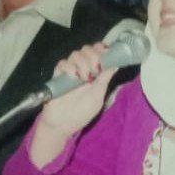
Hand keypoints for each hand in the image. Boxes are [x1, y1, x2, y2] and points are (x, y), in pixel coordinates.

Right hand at [31, 43, 116, 166]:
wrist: (62, 125)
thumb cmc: (81, 113)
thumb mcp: (97, 97)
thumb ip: (104, 80)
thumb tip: (116, 64)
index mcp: (94, 73)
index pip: (98, 52)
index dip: (102, 49)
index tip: (106, 53)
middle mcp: (82, 69)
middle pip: (87, 49)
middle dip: (93, 56)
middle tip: (95, 69)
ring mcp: (69, 71)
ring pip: (75, 54)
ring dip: (83, 63)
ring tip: (84, 78)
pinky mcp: (58, 75)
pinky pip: (62, 63)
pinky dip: (70, 67)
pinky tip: (74, 77)